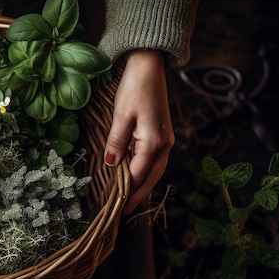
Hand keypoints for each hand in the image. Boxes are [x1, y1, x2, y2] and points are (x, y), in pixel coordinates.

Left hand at [104, 49, 173, 213]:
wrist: (150, 67)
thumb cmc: (134, 88)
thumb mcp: (121, 115)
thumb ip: (117, 141)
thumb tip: (112, 164)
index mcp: (154, 142)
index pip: (138, 174)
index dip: (127, 191)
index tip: (115, 206)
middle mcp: (164, 144)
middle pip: (151, 177)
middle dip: (138, 195)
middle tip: (125, 211)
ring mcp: (166, 139)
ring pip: (156, 170)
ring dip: (144, 185)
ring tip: (131, 200)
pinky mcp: (163, 134)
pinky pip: (156, 160)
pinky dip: (147, 172)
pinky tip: (137, 176)